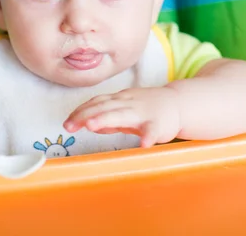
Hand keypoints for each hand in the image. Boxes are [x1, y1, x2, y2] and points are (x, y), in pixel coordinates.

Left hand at [63, 87, 180, 147]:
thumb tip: (87, 123)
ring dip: (106, 119)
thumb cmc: (147, 109)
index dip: (81, 111)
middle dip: (86, 115)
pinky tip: (142, 144)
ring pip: (123, 114)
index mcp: (119, 100)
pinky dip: (148, 136)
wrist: (178, 103)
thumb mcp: (124, 110)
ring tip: (92, 126)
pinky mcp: (159, 124)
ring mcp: (143, 112)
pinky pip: (152, 130)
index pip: (96, 103)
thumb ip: (107, 118)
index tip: (67, 122)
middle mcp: (128, 103)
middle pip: (104, 107)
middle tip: (70, 125)